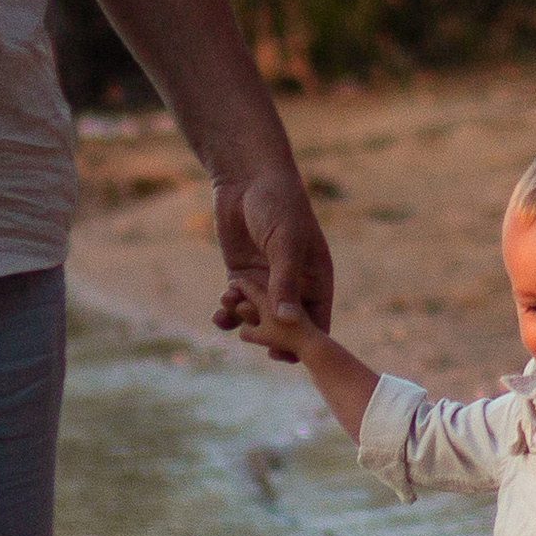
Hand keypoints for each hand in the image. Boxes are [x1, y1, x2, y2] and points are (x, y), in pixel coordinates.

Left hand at [209, 166, 334, 357]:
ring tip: (232, 306)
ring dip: (243, 319)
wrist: (248, 178)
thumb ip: (285, 282)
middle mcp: (293, 285)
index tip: (285, 357)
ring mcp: (265, 281)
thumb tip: (287, 322)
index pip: (316, 321)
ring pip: (256, 317)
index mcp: (316, 278)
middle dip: (267, 333)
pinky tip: (220, 308)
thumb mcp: (285, 244)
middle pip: (283, 326)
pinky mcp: (241, 274)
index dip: (304, 342)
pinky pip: (235, 304)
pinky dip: (227, 311)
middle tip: (251, 330)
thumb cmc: (278, 205)